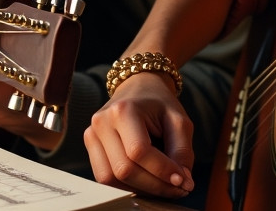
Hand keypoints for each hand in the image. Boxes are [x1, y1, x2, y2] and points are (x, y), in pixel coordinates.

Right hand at [84, 72, 193, 198]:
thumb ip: (182, 152)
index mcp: (123, 110)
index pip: (139, 152)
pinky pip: (104, 177)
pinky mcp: (90, 145)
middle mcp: (102, 122)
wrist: (138, 87)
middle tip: (178, 188)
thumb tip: (182, 183)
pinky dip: (126, 185)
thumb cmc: (160, 104)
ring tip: (161, 184)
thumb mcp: (179, 121)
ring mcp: (92, 134)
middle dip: (154, 185)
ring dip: (140, 189)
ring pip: (111, 179)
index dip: (162, 172)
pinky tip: (145, 179)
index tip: (184, 182)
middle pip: (124, 170)